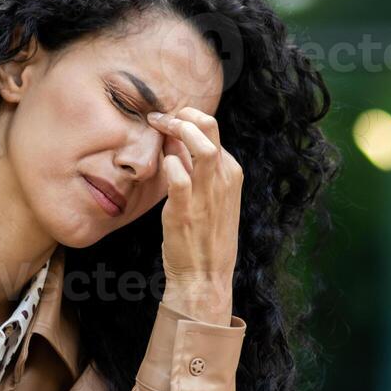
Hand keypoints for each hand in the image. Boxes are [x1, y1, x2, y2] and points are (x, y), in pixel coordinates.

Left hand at [147, 107, 240, 323]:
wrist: (205, 275)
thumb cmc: (206, 236)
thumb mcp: (211, 196)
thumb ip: (195, 167)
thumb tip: (175, 138)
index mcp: (230, 173)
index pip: (212, 131)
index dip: (188, 120)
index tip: (168, 121)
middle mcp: (223, 179)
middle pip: (210, 127)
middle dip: (183, 115)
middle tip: (161, 118)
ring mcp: (207, 194)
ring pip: (201, 144)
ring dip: (177, 129)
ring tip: (159, 129)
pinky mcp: (186, 209)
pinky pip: (178, 175)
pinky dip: (168, 163)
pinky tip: (162, 164)